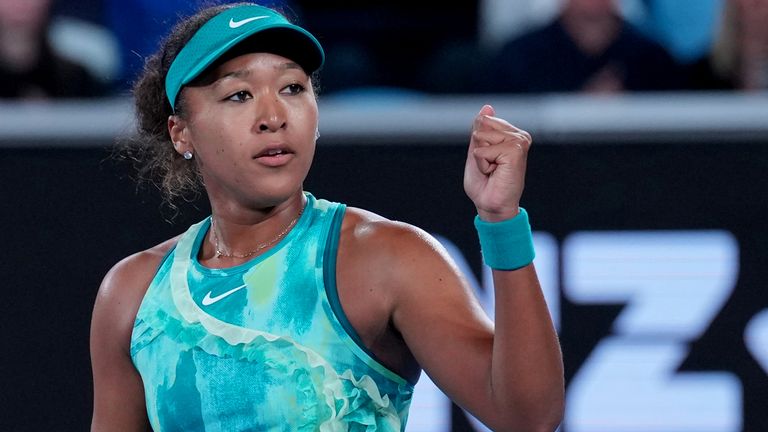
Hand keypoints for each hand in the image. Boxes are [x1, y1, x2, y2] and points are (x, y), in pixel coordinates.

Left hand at [463, 105, 531, 221]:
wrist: (491, 205)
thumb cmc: (485, 183)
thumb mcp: (477, 151)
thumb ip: (481, 129)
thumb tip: (487, 107)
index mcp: (512, 134)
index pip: (483, 122)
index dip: (478, 144)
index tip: (488, 161)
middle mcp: (519, 136)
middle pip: (482, 126)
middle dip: (479, 150)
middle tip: (490, 167)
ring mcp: (519, 142)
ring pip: (482, 137)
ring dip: (481, 158)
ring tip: (493, 170)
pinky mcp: (515, 150)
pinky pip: (483, 150)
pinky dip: (483, 164)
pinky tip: (495, 173)